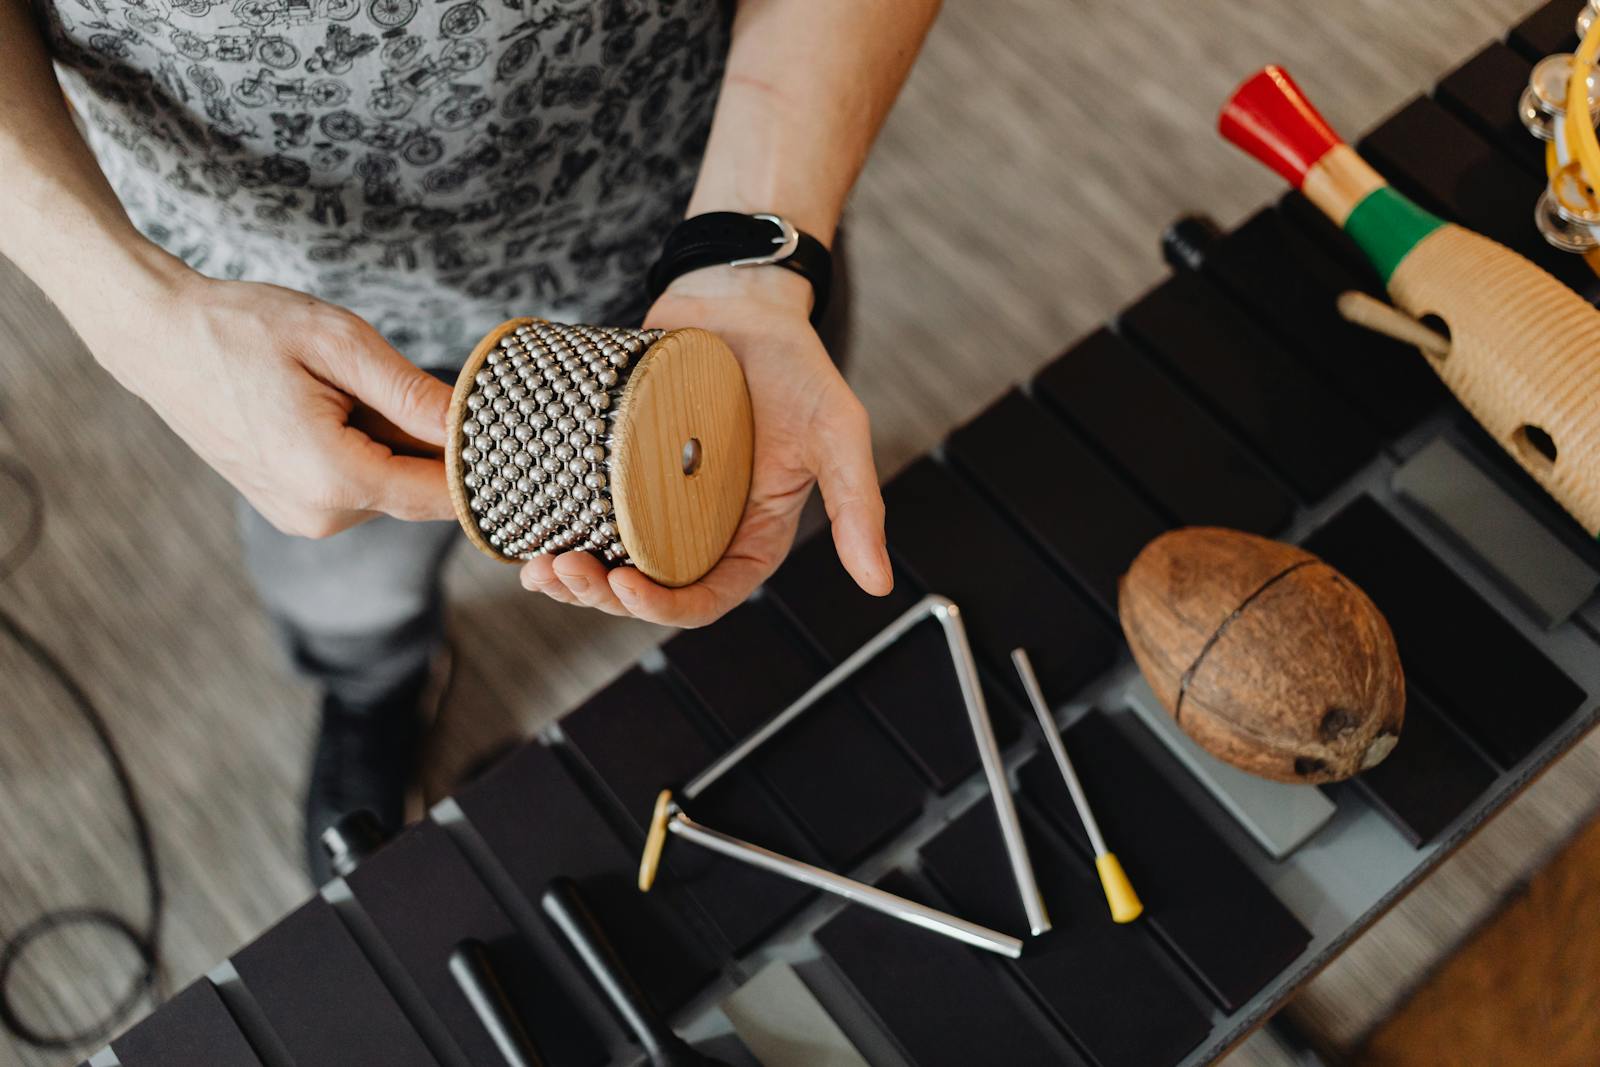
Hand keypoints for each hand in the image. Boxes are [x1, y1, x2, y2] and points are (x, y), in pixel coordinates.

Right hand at [91, 264, 453, 538]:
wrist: (158, 339)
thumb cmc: (243, 328)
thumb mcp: (339, 344)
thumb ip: (411, 394)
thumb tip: (474, 427)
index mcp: (332, 479)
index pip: (443, 495)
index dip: (485, 468)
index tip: (514, 433)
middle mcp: (319, 515)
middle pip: (421, 492)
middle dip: (439, 446)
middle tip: (433, 385)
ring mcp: (304, 517)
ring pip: (393, 487)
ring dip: (400, 443)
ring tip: (361, 387)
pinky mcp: (297, 508)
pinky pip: (362, 484)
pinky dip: (371, 448)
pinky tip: (344, 405)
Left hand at [520, 266, 891, 625]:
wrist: (737, 301)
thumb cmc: (796, 365)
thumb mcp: (838, 432)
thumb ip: (858, 505)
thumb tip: (879, 583)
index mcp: (749, 537)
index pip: (706, 597)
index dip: (664, 608)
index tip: (628, 588)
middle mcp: (697, 529)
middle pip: (644, 589)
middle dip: (599, 595)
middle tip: (561, 572)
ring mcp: (651, 501)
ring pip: (605, 560)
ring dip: (568, 577)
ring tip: (534, 567)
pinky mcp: (615, 468)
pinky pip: (581, 511)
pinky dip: (552, 527)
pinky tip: (524, 529)